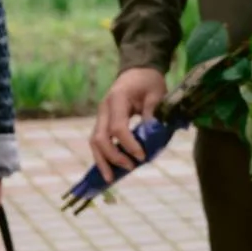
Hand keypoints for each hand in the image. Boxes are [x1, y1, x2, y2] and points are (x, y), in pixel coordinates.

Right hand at [90, 66, 166, 183]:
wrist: (138, 71)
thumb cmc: (149, 82)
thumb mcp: (157, 94)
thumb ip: (153, 114)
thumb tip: (152, 138)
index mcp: (117, 99)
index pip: (118, 128)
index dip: (129, 145)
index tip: (142, 156)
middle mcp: (104, 109)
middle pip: (99, 138)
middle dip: (112, 157)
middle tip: (129, 169)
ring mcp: (101, 116)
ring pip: (94, 142)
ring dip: (102, 161)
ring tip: (111, 179)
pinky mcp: (103, 123)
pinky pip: (100, 142)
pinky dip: (104, 157)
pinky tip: (112, 170)